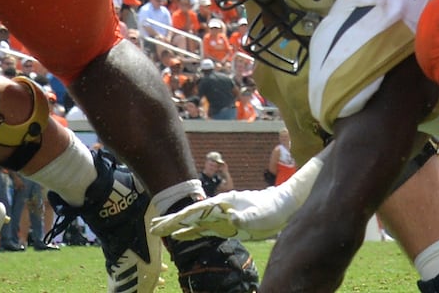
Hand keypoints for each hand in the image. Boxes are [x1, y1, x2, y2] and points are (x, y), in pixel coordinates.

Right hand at [150, 188, 294, 241]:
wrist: (285, 206)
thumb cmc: (274, 208)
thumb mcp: (263, 214)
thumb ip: (248, 218)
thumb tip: (232, 221)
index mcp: (226, 203)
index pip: (198, 210)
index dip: (180, 216)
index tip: (163, 222)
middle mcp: (221, 208)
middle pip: (192, 214)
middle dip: (173, 220)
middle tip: (153, 226)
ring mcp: (223, 216)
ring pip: (196, 222)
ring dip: (179, 227)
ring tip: (160, 231)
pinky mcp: (228, 225)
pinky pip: (206, 230)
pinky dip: (193, 232)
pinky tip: (182, 236)